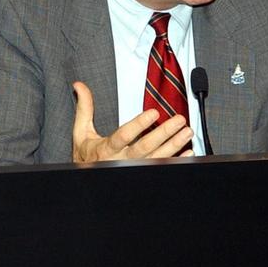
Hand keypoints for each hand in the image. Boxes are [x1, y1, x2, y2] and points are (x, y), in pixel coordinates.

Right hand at [72, 81, 193, 161]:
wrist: (88, 181)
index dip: (139, 125)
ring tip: (187, 132)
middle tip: (179, 120)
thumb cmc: (86, 157)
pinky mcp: (143, 173)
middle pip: (145, 147)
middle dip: (164, 133)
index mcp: (107, 148)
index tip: (153, 113)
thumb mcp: (81, 133)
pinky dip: (177, 161)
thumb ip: (84, 108)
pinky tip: (188, 153)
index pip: (124, 136)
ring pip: (157, 158)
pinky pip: (162, 168)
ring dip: (175, 145)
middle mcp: (121, 161)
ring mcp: (134, 169)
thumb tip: (79, 85)